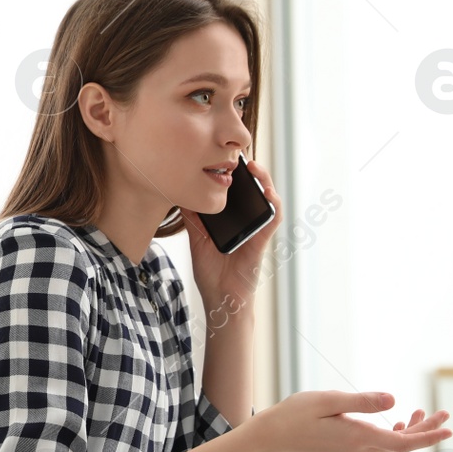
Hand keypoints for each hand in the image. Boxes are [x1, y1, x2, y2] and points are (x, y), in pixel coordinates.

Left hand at [178, 157, 281, 317]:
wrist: (220, 298)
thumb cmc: (211, 271)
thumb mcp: (197, 238)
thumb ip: (193, 218)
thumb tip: (179, 193)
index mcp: (232, 219)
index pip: (236, 190)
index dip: (233, 172)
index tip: (221, 155)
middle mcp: (247, 221)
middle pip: (253, 189)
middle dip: (248, 170)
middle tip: (237, 154)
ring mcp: (256, 229)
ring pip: (267, 198)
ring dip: (263, 180)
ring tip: (252, 166)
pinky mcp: (262, 241)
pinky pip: (273, 219)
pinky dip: (273, 204)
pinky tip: (266, 193)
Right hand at [250, 391, 451, 451]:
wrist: (271, 438)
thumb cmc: (295, 414)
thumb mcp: (329, 400)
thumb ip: (363, 402)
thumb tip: (394, 400)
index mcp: (358, 439)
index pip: (404, 441)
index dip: (429, 435)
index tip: (449, 427)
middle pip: (403, 447)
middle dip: (425, 431)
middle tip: (440, 413)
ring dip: (410, 436)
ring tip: (419, 414)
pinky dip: (394, 441)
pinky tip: (395, 426)